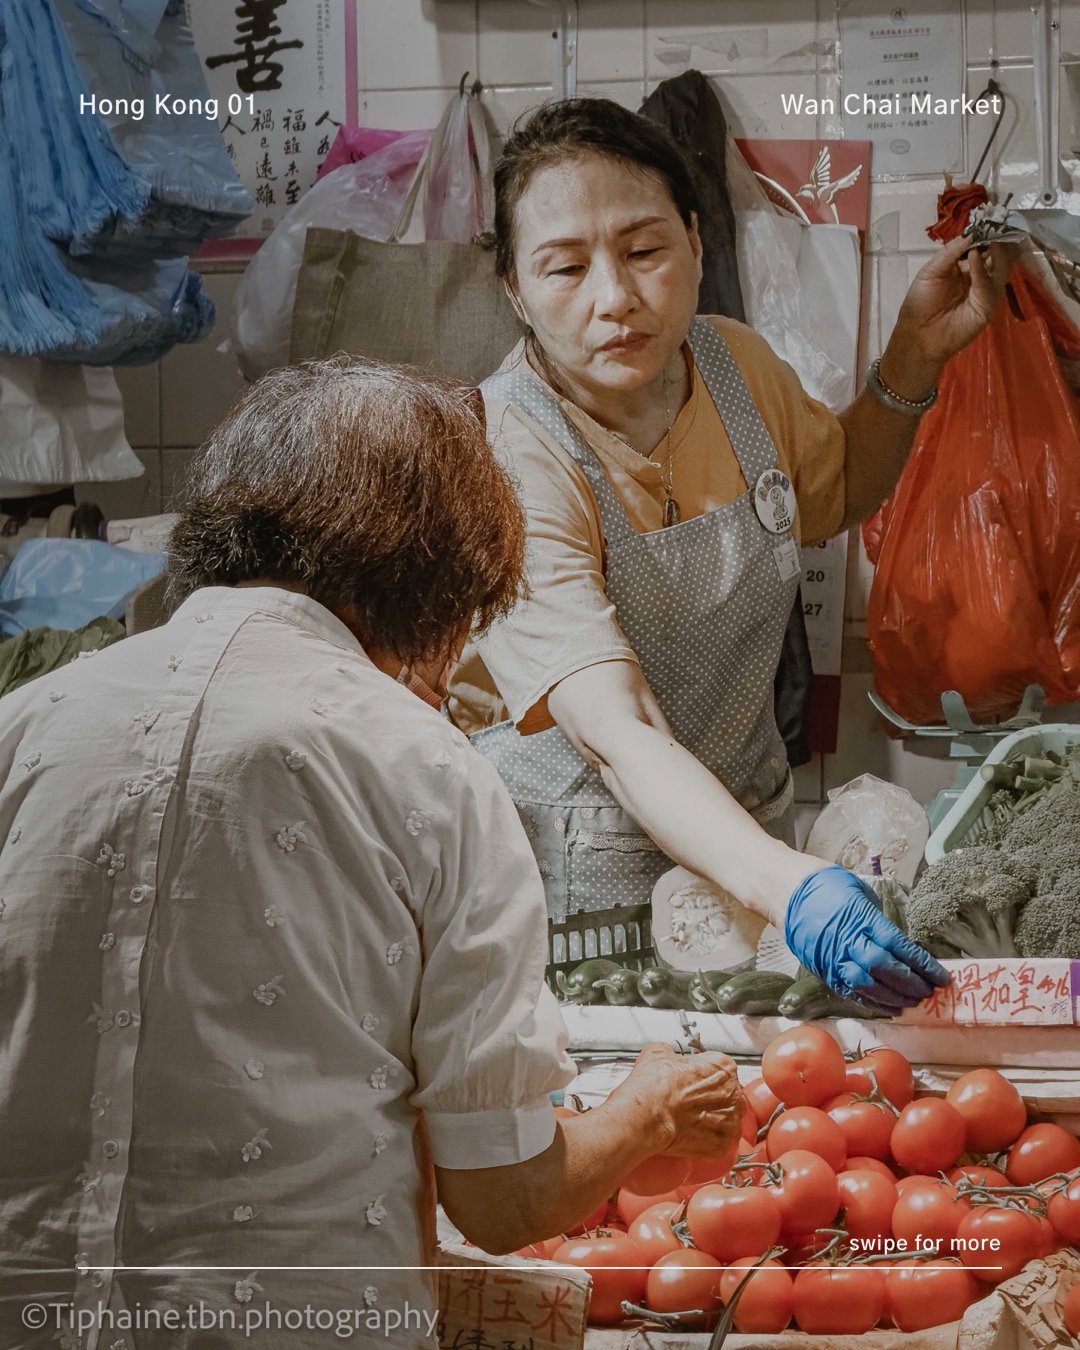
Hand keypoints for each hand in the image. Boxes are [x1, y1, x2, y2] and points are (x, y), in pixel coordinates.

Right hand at [609, 1042, 741, 1157]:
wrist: (648, 1115)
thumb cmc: (655, 1085)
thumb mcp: (657, 1052)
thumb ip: (671, 1053)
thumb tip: (668, 1057)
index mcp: (722, 1067)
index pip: (723, 1069)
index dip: (707, 1075)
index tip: (695, 1080)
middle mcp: (732, 1093)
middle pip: (731, 1096)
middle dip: (715, 1099)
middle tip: (693, 1102)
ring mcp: (730, 1122)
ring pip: (729, 1122)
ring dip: (715, 1122)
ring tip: (693, 1122)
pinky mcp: (721, 1146)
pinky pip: (722, 1144)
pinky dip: (710, 1142)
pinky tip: (694, 1137)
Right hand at [784, 865, 949, 1014]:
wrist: (786, 890)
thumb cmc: (826, 885)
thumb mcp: (859, 892)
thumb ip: (879, 919)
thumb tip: (901, 942)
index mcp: (860, 917)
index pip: (898, 946)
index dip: (922, 964)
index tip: (941, 976)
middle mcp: (847, 940)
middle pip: (884, 968)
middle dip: (911, 984)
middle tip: (931, 992)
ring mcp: (832, 957)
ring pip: (867, 985)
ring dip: (893, 998)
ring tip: (913, 1003)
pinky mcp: (821, 969)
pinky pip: (849, 990)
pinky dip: (870, 1002)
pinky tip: (888, 1006)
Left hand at [885, 235, 1019, 382]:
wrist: (917, 335)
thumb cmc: (919, 303)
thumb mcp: (931, 271)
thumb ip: (950, 252)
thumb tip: (971, 233)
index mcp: (964, 268)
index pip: (981, 247)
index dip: (985, 234)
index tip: (989, 218)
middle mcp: (978, 278)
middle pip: (996, 256)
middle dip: (997, 239)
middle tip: (998, 222)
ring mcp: (985, 292)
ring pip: (999, 268)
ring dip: (995, 251)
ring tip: (990, 236)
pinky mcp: (987, 306)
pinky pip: (988, 285)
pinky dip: (982, 269)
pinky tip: (975, 256)